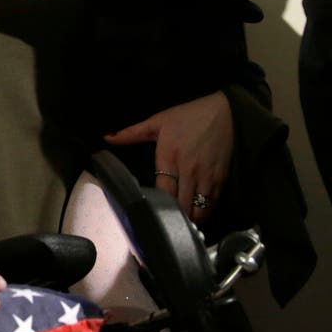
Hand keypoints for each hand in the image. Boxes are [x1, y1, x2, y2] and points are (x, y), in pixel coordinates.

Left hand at [104, 92, 232, 222]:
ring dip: (191, 216)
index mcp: (170, 158)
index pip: (164, 192)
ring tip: (182, 217)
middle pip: (182, 206)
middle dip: (174, 216)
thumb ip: (131, 133)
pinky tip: (196, 209)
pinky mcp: (222, 178)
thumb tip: (106, 137)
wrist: (224, 111)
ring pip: (200, 209)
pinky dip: (205, 209)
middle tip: (166, 219)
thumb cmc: (188, 116)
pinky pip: (213, 203)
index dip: (158, 206)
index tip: (151, 211)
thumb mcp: (156, 122)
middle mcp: (189, 171)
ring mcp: (207, 177)